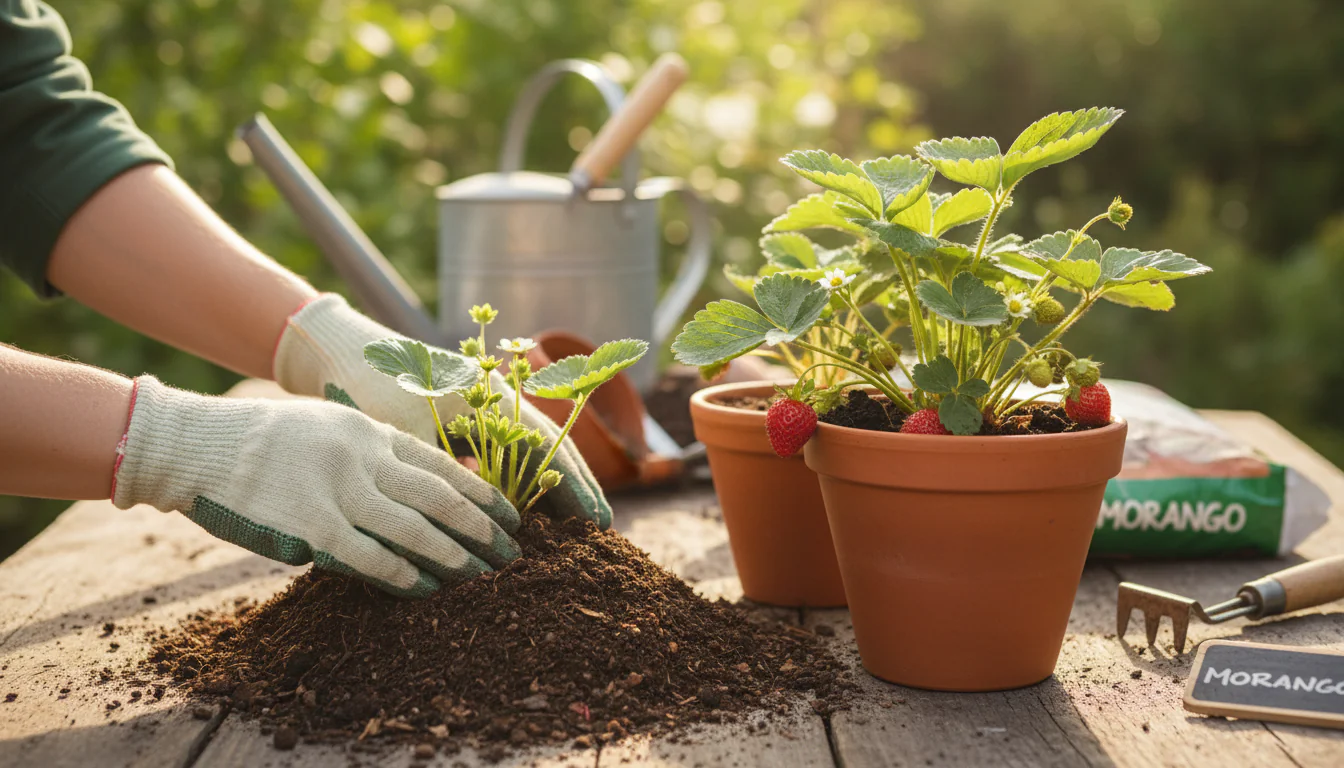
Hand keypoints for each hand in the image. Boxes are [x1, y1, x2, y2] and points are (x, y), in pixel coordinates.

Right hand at [111, 377, 520, 597]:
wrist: (199, 443)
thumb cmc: (265, 437)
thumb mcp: (330, 423)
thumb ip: (373, 448)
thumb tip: (415, 477)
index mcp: (371, 432)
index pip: (442, 465)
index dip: (480, 493)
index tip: (511, 515)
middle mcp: (364, 457)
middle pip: (440, 496)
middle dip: (481, 527)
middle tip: (511, 553)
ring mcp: (339, 490)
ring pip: (413, 527)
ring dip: (453, 555)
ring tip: (481, 576)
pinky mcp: (311, 524)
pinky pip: (368, 554)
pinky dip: (402, 574)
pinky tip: (425, 589)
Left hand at [273, 294, 612, 527]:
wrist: (334, 348)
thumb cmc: (365, 386)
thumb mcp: (401, 438)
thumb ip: (437, 482)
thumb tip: (467, 532)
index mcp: (490, 394)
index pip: (549, 447)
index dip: (574, 488)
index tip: (595, 524)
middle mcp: (496, 396)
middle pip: (551, 448)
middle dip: (576, 491)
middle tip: (600, 533)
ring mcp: (482, 404)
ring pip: (531, 451)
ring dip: (551, 488)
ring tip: (573, 528)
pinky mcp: (463, 416)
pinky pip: (505, 452)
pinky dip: (519, 481)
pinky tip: (523, 511)